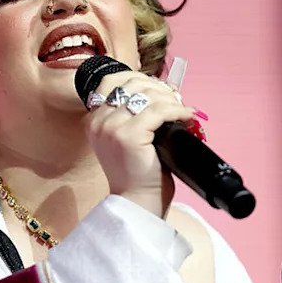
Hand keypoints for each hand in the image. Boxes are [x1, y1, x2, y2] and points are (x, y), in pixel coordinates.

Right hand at [85, 70, 195, 216]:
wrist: (137, 202)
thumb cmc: (138, 173)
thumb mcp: (130, 137)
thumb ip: (137, 113)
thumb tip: (166, 87)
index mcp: (95, 120)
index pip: (113, 80)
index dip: (140, 79)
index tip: (160, 91)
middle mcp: (99, 121)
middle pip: (132, 84)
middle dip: (159, 88)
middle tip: (176, 100)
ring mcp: (112, 128)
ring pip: (147, 95)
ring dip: (170, 99)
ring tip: (182, 110)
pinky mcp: (129, 136)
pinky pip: (159, 111)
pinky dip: (178, 110)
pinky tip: (187, 116)